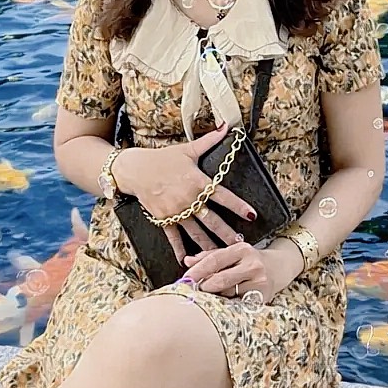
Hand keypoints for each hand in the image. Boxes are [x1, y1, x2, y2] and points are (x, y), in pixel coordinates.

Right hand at [114, 123, 257, 265]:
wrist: (136, 169)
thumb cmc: (163, 158)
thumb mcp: (187, 149)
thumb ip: (210, 140)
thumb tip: (227, 126)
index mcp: (197, 181)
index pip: (223, 196)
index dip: (238, 206)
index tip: (251, 215)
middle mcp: (188, 198)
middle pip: (212, 220)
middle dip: (227, 234)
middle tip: (241, 244)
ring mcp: (175, 211)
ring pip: (196, 232)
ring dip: (210, 245)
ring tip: (223, 255)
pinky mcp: (164, 219)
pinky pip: (174, 237)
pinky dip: (181, 249)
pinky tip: (188, 261)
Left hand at [181, 239, 271, 299]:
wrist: (281, 266)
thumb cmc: (251, 260)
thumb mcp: (233, 253)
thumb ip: (210, 256)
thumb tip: (187, 261)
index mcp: (241, 249)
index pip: (215, 260)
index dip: (197, 271)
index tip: (184, 279)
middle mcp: (252, 264)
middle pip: (220, 279)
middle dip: (204, 287)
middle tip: (193, 292)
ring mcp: (259, 282)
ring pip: (228, 293)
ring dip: (215, 296)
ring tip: (211, 296)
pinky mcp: (263, 297)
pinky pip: (238, 303)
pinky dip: (228, 304)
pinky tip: (225, 303)